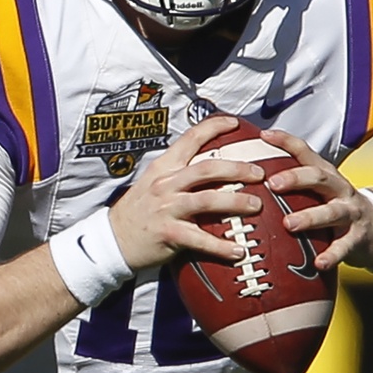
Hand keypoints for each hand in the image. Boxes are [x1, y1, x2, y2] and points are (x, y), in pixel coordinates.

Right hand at [106, 114, 265, 271]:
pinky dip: (222, 246)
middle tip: (259, 173)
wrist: (112, 239)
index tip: (234, 123)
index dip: (214, 127)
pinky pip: (201, 239)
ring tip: (256, 205)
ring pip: (208, 200)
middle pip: (207, 169)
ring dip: (236, 202)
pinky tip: (239, 250)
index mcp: (163, 168)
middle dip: (237, 168)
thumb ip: (178, 174)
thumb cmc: (138, 211)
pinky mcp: (168, 233)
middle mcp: (165, 184)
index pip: (190, 139)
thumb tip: (210, 167)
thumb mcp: (153, 183)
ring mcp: (166, 208)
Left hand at [258, 128, 372, 270]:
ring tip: (289, 224)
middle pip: (320, 177)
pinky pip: (344, 247)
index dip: (286, 141)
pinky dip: (331, 255)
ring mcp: (350, 212)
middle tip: (272, 184)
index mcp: (325, 175)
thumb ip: (290, 183)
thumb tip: (246, 176)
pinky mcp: (357, 237)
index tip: (264, 136)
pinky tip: (318, 263)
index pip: (305, 152)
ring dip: (310, 217)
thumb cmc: (334, 207)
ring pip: (332, 212)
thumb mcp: (316, 190)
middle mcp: (339, 189)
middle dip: (296, 178)